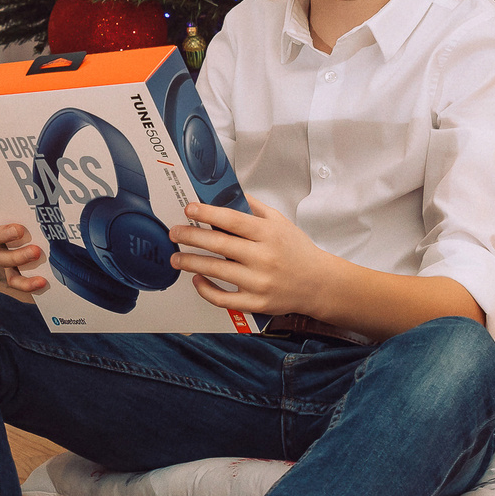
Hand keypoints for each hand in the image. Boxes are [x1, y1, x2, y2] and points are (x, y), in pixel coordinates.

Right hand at [0, 189, 48, 294]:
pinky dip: (26, 283)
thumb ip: (34, 191)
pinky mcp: (17, 271)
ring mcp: (5, 253)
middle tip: (20, 230)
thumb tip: (27, 182)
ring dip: (16, 257)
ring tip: (36, 253)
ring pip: (0, 259)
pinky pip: (15, 280)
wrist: (67, 236)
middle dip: (1, 233)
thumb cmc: (51, 212)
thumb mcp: (44, 200)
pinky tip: (42, 281)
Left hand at [168, 200, 332, 318]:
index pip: (233, 220)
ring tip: (176, 258)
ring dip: (191, 262)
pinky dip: (205, 289)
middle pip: (219, 244)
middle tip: (175, 232)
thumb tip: (228, 193)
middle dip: (191, 236)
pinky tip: (197, 279)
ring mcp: (259, 282)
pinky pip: (223, 299)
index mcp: (269, 234)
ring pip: (216, 271)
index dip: (208, 213)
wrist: (319, 284)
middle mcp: (264, 258)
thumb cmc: (297, 251)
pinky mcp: (256, 303)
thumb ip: (255, 208)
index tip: (189, 209)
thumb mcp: (281, 222)